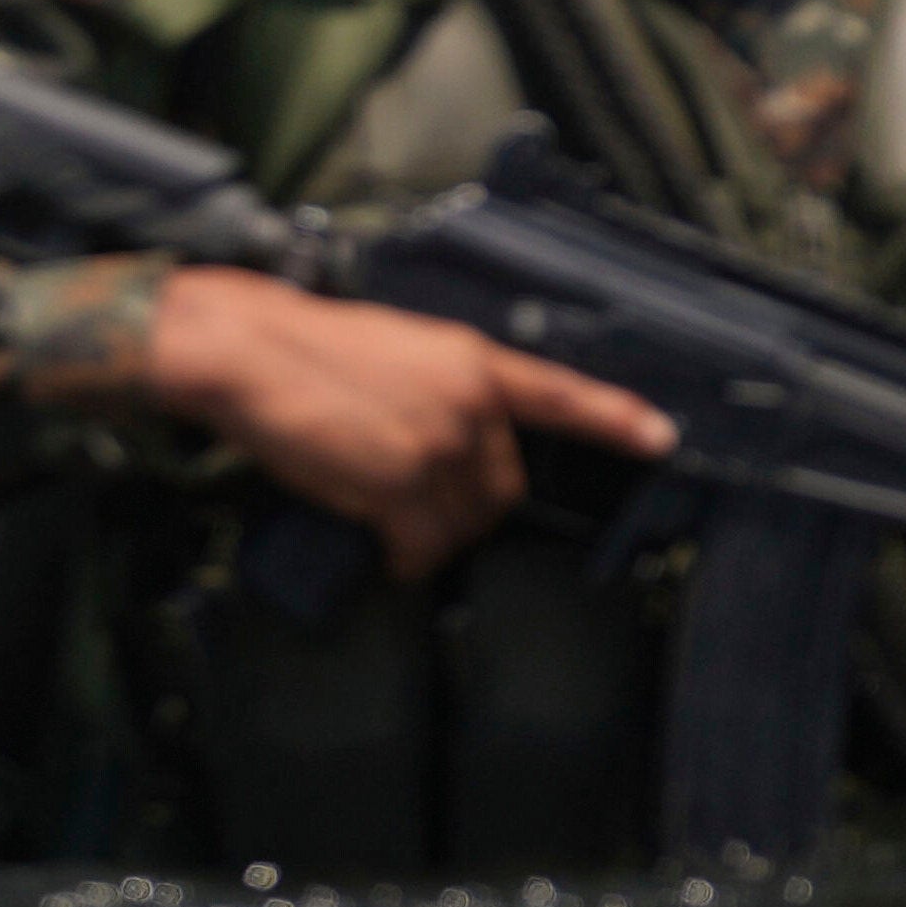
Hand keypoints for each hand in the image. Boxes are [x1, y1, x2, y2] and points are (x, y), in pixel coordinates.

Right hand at [134, 260, 671, 577]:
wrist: (245, 351)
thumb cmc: (298, 349)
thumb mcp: (392, 350)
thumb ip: (438, 389)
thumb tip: (445, 446)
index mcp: (469, 361)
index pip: (558, 393)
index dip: (613, 419)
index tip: (660, 438)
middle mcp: (469, 404)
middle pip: (502, 487)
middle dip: (465, 508)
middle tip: (417, 509)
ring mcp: (439, 445)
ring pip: (463, 522)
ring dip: (431, 536)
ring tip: (388, 525)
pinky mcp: (402, 484)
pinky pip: (422, 545)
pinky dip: (406, 557)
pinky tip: (383, 549)